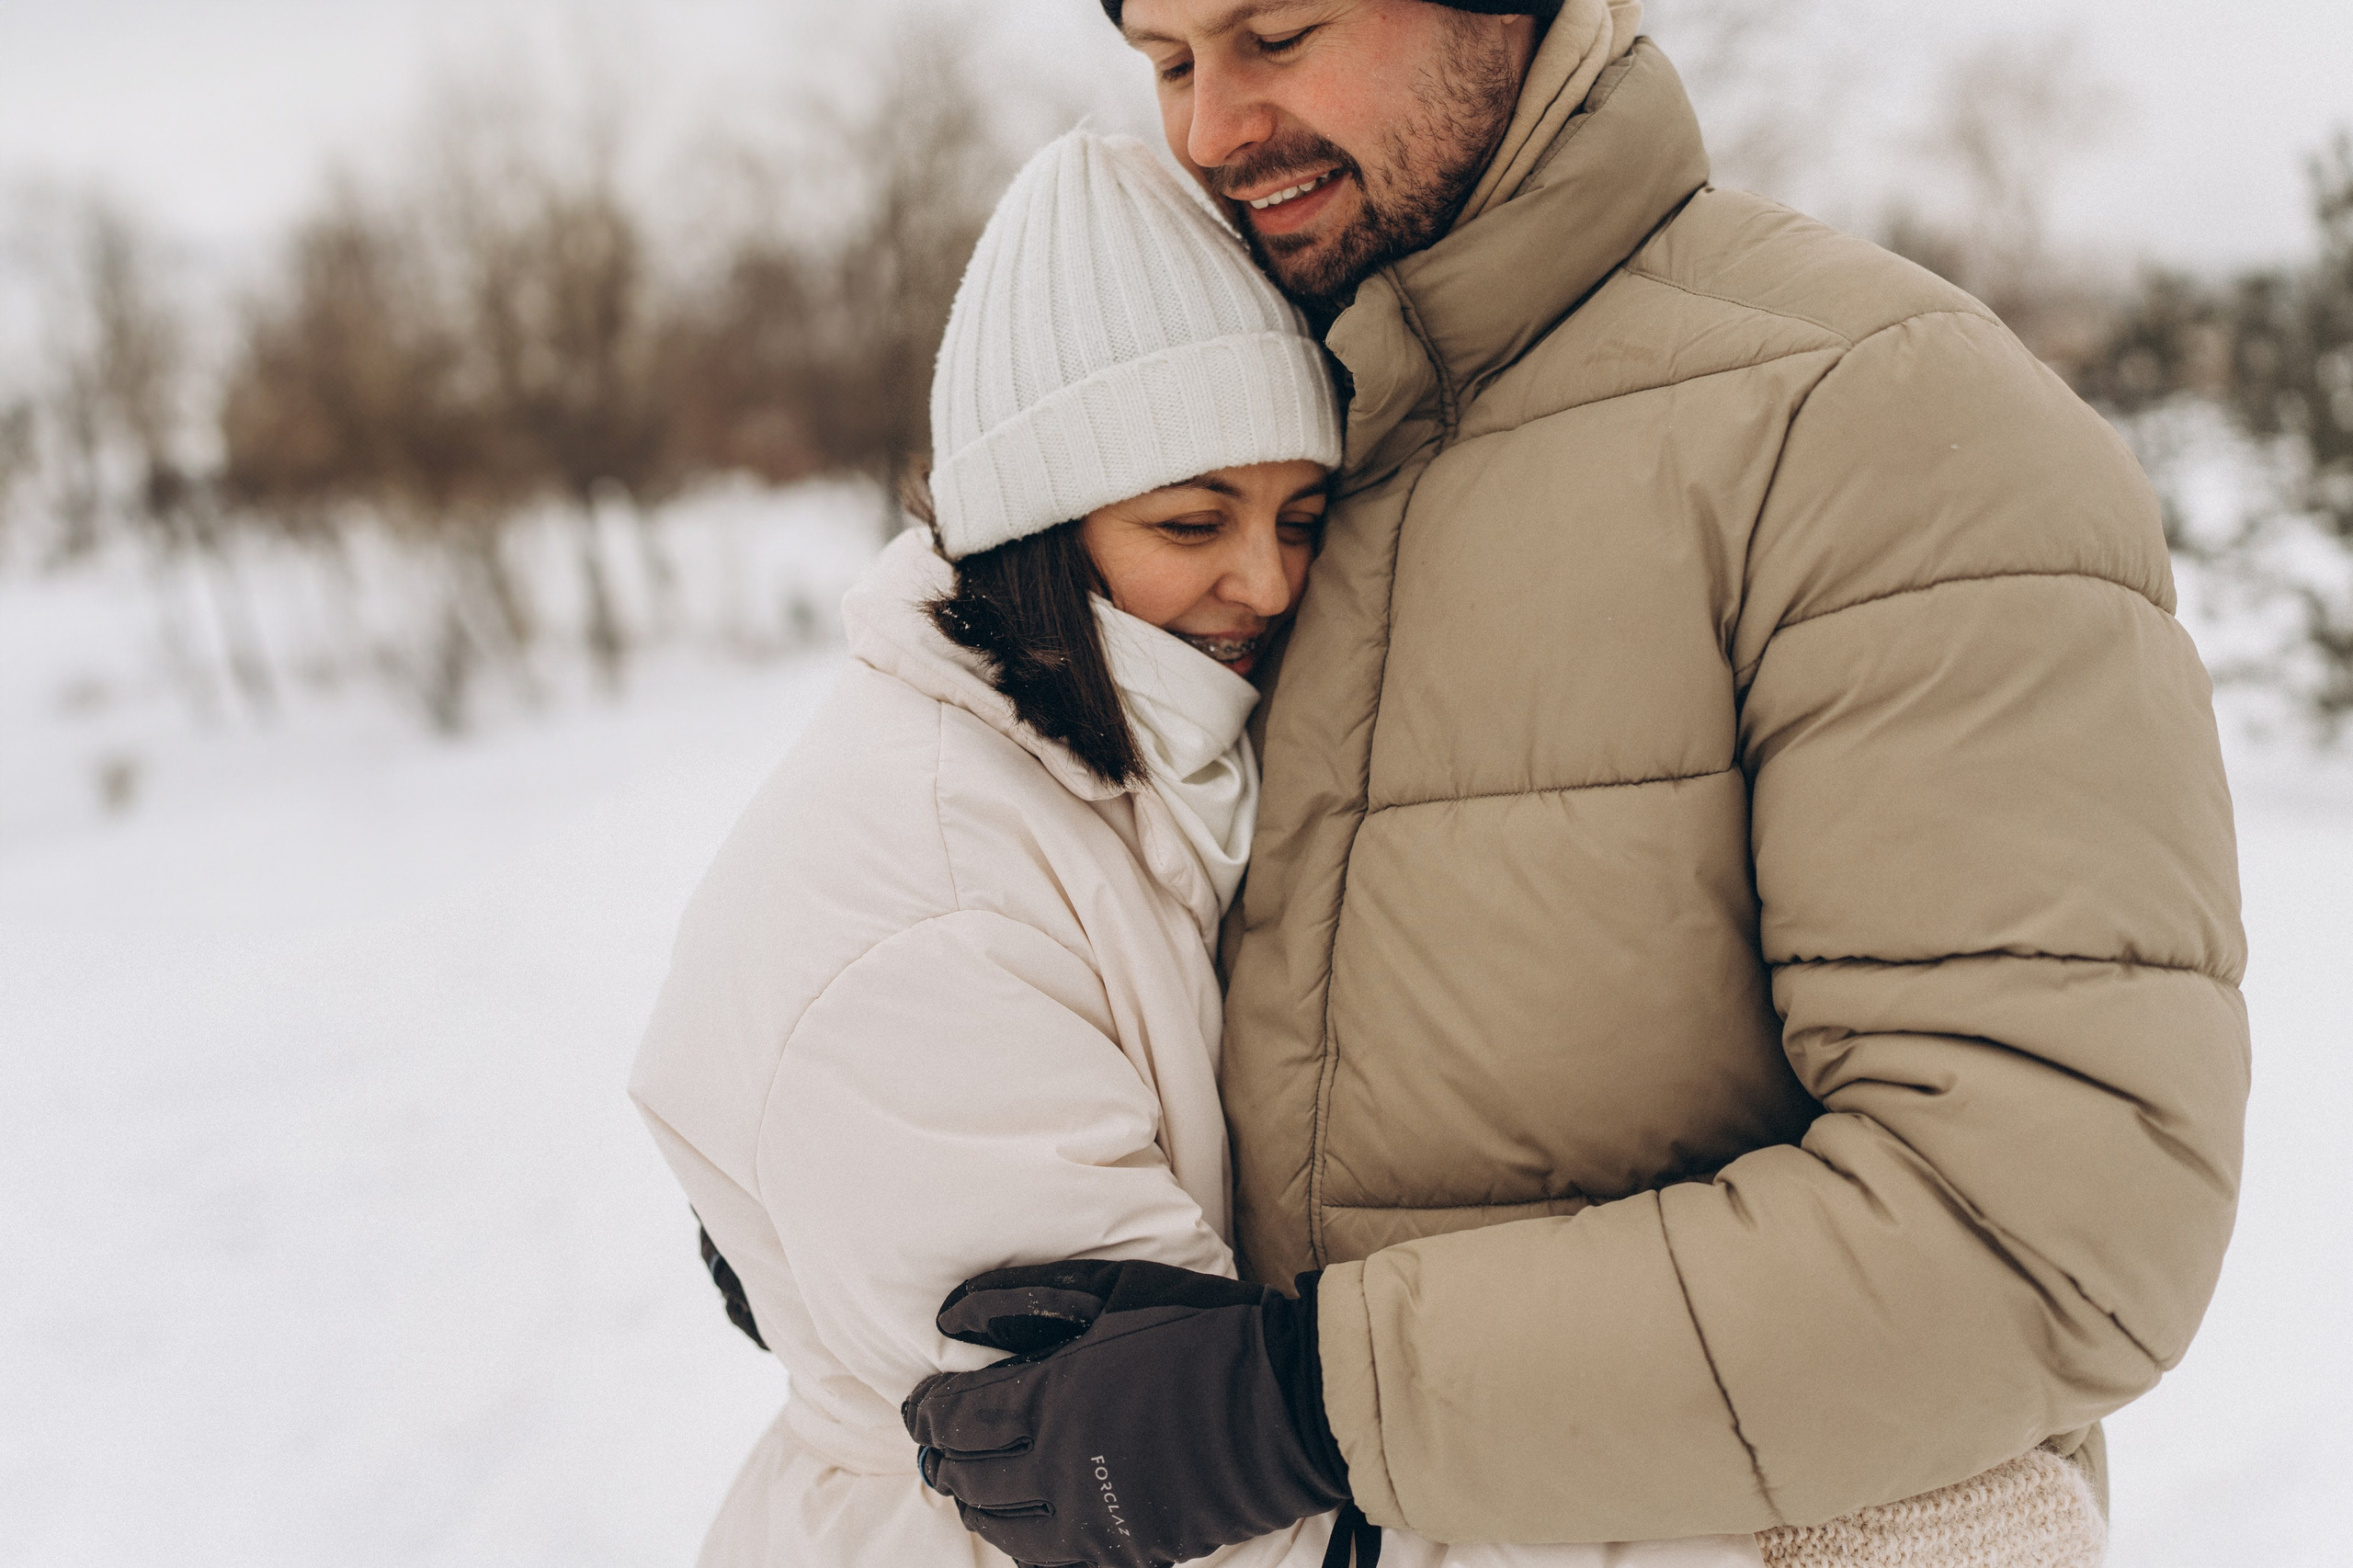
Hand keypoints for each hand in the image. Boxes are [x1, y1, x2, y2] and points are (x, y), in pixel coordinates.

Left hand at [901, 1259, 1350, 1567]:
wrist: (1288, 1400)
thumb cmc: (1201, 1328)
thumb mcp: (1110, 1291)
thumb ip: (1023, 1302)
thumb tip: (950, 1317)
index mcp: (1048, 1401)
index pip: (953, 1419)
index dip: (925, 1411)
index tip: (917, 1401)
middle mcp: (1058, 1471)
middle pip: (967, 1478)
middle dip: (940, 1457)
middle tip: (933, 1441)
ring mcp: (1095, 1520)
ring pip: (1003, 1527)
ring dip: (974, 1502)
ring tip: (968, 1480)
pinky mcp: (1131, 1549)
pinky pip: (1053, 1559)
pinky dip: (1024, 1539)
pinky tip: (1024, 1519)